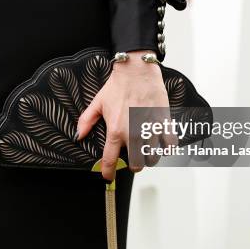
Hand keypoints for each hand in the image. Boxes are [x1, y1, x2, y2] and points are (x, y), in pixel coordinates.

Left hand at [76, 50, 170, 180]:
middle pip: (136, 165)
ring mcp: (150, 129)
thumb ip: (86, 121)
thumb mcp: (97, 103)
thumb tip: (79, 135)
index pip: (110, 160)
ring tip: (147, 151)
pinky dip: (167, 146)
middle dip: (134, 166)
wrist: (137, 71)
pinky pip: (170, 144)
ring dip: (150, 157)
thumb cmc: (118, 85)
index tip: (108, 177)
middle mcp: (133, 134)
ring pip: (153, 158)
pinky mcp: (164, 122)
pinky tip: (162, 141)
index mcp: (115, 131)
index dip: (108, 173)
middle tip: (134, 160)